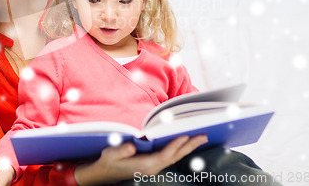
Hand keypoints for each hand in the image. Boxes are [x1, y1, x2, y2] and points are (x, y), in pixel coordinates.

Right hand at [74, 134, 207, 185]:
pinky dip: (180, 149)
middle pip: (175, 156)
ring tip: (200, 138)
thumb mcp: (111, 154)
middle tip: (203, 136)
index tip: (185, 135)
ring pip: (175, 157)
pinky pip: (171, 156)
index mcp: (145, 165)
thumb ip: (122, 150)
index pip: (165, 155)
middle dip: (190, 146)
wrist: (106, 172)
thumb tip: (132, 146)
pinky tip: (186, 143)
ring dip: (188, 147)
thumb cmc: (109, 161)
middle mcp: (153, 168)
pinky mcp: (154, 164)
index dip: (175, 146)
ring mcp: (155, 167)